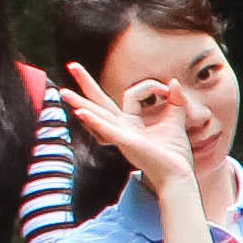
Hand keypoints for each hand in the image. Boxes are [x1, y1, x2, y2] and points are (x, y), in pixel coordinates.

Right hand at [56, 60, 200, 195]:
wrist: (178, 177)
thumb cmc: (174, 155)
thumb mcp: (175, 121)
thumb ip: (175, 101)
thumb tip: (173, 82)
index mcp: (130, 123)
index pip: (131, 94)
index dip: (150, 86)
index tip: (167, 89)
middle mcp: (121, 128)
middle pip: (100, 102)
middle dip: (86, 84)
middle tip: (72, 65)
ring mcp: (121, 136)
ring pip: (98, 115)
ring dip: (80, 103)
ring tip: (63, 92)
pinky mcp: (126, 143)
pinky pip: (107, 130)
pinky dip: (94, 121)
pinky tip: (80, 113)